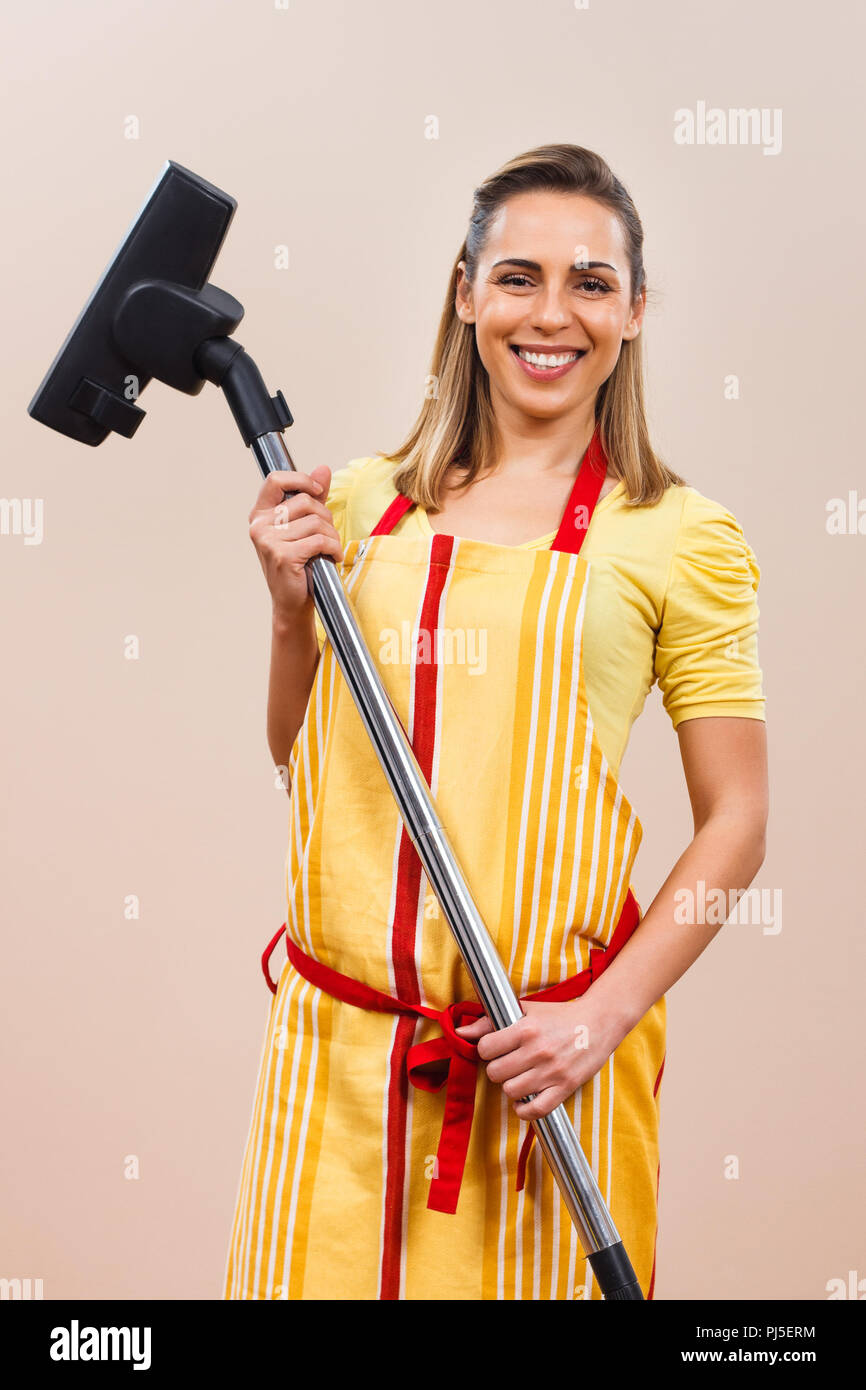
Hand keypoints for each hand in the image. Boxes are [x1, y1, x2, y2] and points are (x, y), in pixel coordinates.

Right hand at [248, 465, 343, 623]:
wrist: (293, 603)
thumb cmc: (299, 565)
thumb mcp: (303, 527)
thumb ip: (312, 497)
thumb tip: (323, 468)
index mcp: (260, 515)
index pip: (276, 480)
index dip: (301, 479)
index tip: (318, 490)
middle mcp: (259, 526)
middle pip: (305, 501)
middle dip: (325, 517)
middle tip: (326, 536)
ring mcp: (268, 541)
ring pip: (316, 521)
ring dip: (331, 536)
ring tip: (328, 550)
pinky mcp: (282, 556)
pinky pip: (319, 540)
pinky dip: (333, 549)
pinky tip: (330, 558)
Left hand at [455, 993, 628, 1120]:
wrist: (598, 1022)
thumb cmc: (559, 1015)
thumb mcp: (525, 1010)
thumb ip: (489, 1021)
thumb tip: (460, 1032)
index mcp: (526, 1029)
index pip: (486, 1048)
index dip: (487, 1050)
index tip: (496, 1049)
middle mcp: (537, 1051)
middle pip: (495, 1073)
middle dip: (497, 1069)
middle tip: (508, 1063)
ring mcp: (551, 1071)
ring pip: (511, 1091)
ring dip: (511, 1086)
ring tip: (519, 1077)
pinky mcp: (565, 1087)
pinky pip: (535, 1110)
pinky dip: (524, 1109)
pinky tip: (525, 1099)